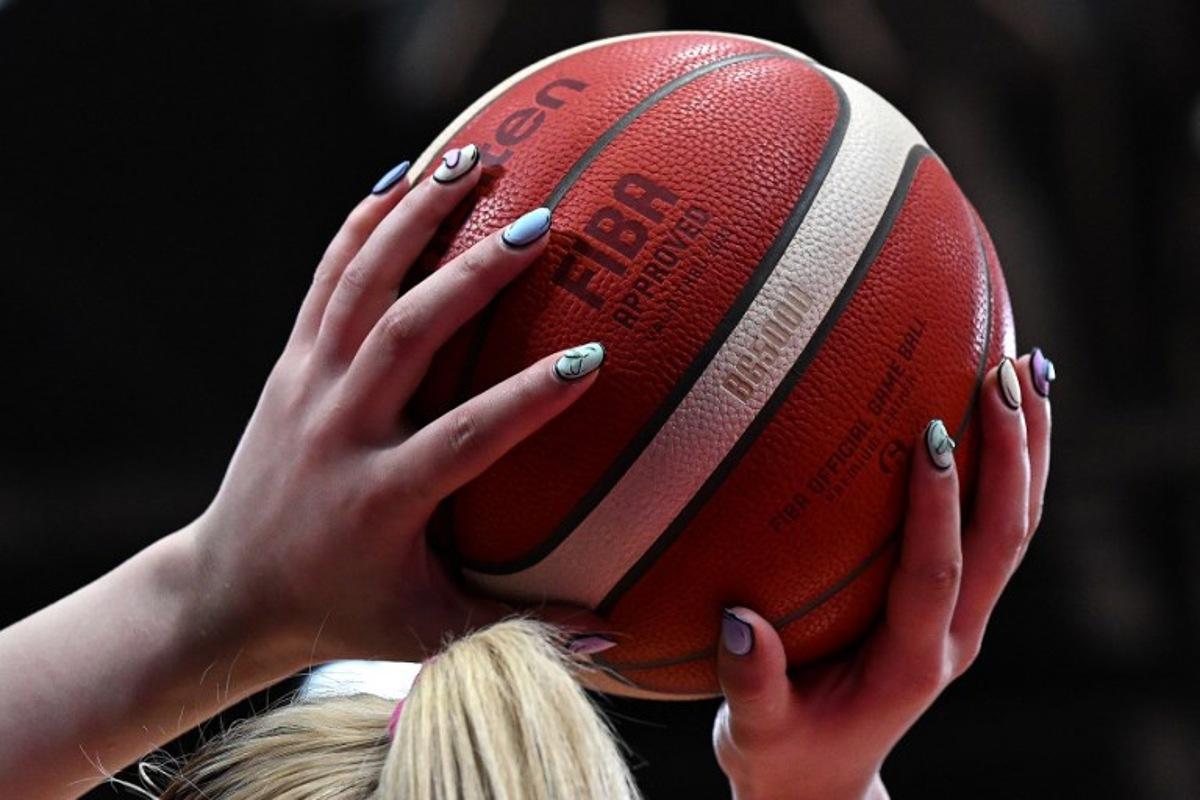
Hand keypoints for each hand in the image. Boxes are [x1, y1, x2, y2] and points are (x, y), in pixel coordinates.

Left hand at [188, 149, 603, 668]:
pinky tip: (403, 175)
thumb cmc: (341, 612)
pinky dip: (362, 223)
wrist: (229, 588)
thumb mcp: (428, 632)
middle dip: (476, 274)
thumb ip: (517, 625)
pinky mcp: (290, 364)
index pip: (466, 436)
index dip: (530, 398)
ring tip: (473, 158)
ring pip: (360, 286)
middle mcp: (340, 430)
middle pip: (407, 335)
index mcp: (382, 497)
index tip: (593, 355)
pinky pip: (326, 279)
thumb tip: (616, 637)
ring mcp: (308, 387)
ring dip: (416, 218)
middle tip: (542, 224)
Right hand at [712, 354, 1052, 799]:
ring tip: (1032, 367)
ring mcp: (962, 618)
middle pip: (1004, 538)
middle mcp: (952, 636)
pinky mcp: (954, 602)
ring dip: (1031, 450)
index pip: (935, 574)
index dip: (939, 509)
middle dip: (1014, 455)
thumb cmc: (784, 753)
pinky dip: (1010, 467)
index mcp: (909, 663)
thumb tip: (738, 622)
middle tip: (1006, 373)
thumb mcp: (757, 733)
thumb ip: (752, 685)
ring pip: (1016, 527)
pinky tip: (999, 411)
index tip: (932, 436)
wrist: (824, 780)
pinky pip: (994, 529)